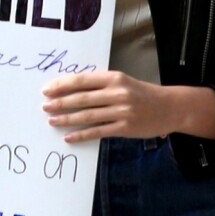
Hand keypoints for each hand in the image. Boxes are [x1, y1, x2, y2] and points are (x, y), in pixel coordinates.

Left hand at [43, 70, 168, 142]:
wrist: (169, 107)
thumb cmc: (142, 94)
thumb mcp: (123, 82)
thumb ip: (101, 85)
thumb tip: (72, 91)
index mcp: (115, 78)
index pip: (83, 80)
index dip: (62, 85)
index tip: (47, 89)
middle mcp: (117, 93)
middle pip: (82, 98)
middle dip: (60, 103)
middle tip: (44, 106)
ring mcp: (121, 112)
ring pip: (87, 116)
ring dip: (66, 119)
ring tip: (52, 121)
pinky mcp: (124, 128)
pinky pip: (97, 132)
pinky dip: (81, 135)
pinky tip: (69, 137)